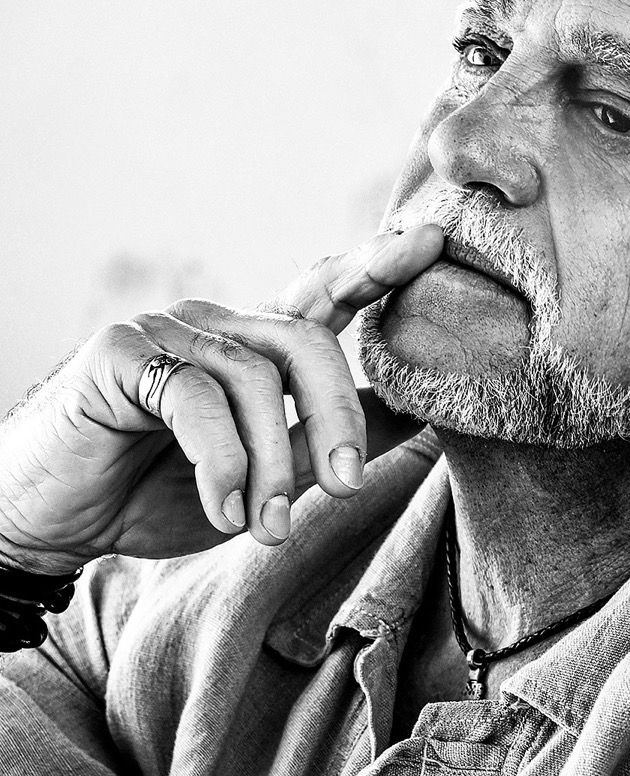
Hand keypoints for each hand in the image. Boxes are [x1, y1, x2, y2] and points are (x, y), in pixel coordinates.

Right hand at [0, 225, 442, 572]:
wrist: (55, 522)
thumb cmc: (154, 496)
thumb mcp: (260, 482)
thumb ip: (322, 446)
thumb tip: (417, 417)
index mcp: (253, 350)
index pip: (323, 300)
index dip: (374, 268)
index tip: (429, 245)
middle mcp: (215, 327)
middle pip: (305, 342)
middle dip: (336, 417)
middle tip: (346, 485)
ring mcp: (165, 331)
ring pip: (253, 380)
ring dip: (269, 467)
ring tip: (266, 530)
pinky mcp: (119, 355)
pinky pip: (193, 398)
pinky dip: (221, 463)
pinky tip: (223, 510)